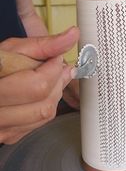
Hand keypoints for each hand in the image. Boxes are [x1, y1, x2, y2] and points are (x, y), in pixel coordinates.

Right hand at [0, 27, 78, 143]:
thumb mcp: (15, 50)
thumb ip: (44, 45)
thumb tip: (72, 35)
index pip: (39, 85)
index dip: (54, 70)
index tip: (56, 60)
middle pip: (45, 103)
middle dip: (58, 82)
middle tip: (55, 68)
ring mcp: (2, 128)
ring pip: (45, 114)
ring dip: (55, 94)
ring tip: (48, 79)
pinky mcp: (9, 135)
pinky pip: (39, 122)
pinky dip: (47, 105)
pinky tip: (40, 93)